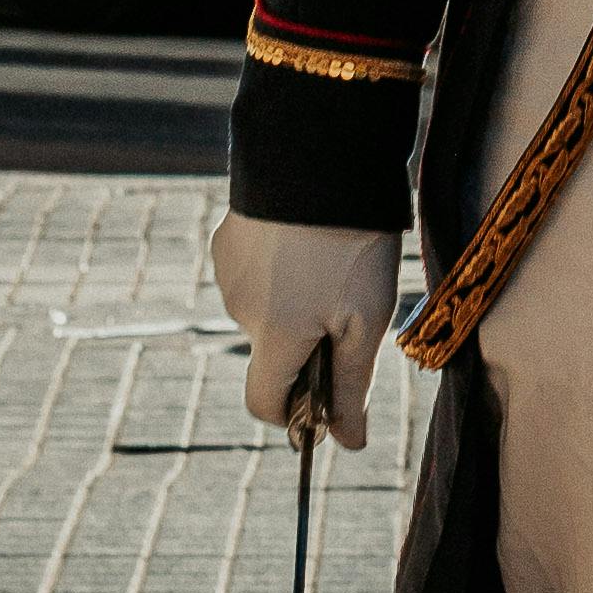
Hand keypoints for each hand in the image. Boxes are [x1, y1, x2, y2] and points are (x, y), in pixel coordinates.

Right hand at [213, 211, 395, 444]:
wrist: (317, 150)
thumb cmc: (352, 241)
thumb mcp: (367, 318)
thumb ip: (352, 385)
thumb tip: (348, 442)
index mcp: (274, 337)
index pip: (265, 405)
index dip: (296, 412)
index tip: (328, 393)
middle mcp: (239, 310)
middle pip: (271, 352)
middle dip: (305, 344)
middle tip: (350, 301)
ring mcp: (227, 273)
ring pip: (263, 310)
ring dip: (292, 302)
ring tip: (331, 259)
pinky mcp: (226, 239)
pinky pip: (253, 274)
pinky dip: (278, 269)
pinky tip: (306, 238)